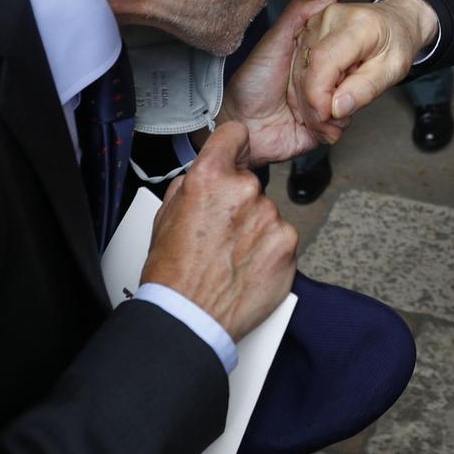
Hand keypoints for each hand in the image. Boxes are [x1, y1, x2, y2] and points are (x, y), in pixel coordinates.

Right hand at [140, 120, 296, 341]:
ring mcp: (271, 218)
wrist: (190, 319)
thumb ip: (189, 186)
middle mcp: (245, 191)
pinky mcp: (288, 244)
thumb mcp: (165, 216)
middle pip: (248, 183)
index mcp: (210, 178)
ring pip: (265, 213)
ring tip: (230, 257)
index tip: (235, 152)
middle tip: (219, 233)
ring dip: (254, 229)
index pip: (235, 134)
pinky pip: (280, 238)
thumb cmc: (173, 273)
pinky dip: (268, 251)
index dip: (233, 145)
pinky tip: (247, 268)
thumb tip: (203, 174)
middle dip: (237, 203)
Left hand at [225, 0, 340, 162]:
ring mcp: (322, 106)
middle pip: (351, 79)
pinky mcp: (322, 130)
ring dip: (334, 105)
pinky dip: (331, 126)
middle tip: (327, 84)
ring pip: (349, 103)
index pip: (344, 52)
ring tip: (312, 106)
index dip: (347, 54)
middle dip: (343, 82)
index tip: (344, 56)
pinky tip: (313, 121)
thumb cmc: (251, 84)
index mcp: (313, 59)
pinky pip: (340, 127)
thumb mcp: (274, 42)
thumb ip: (297, 15)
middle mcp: (320, 82)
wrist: (240, 125)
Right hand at [295, 0, 440, 123]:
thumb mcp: (393, 70)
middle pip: (307, 69)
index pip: (323, 61)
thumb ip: (366, 90)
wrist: (395, 22)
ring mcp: (314, 24)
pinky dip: (306, 91)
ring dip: (309, 101)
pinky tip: (324, 100)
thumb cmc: (397, 41)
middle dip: (314, 106)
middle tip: (333, 126)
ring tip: (333, 114)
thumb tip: (336, 108)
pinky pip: (297, 68)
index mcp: (356, 25)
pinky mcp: (307, 33)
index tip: (327, 117)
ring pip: (297, 72)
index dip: (319, 94)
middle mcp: (329, 19)